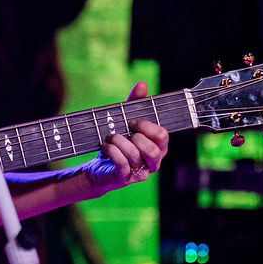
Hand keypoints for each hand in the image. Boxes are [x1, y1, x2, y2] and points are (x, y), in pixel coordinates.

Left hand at [84, 81, 168, 195]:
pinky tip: (105, 146)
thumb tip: (142, 84)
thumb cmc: (118, 143)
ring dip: (120, 142)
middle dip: (136, 137)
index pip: (162, 136)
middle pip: (154, 150)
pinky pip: (122, 165)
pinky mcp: (125, 179)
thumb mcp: (125, 121)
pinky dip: (112, 152)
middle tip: (121, 131)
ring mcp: (140, 173)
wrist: (100, 167)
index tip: (132, 121)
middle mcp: (153, 163)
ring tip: (110, 137)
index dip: (147, 126)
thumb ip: (135, 104)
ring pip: (136, 156)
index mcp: (158, 147)